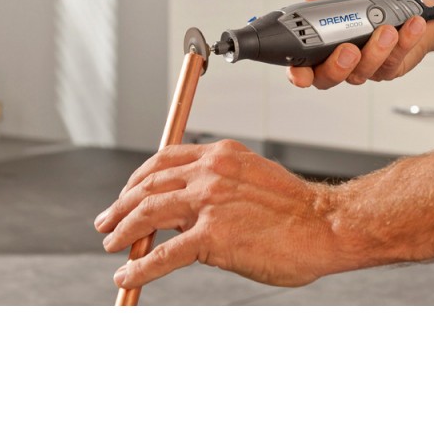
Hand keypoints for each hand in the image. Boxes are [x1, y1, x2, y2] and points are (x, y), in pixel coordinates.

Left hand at [94, 141, 340, 289]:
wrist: (326, 226)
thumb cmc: (299, 211)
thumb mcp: (254, 180)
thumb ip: (222, 186)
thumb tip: (190, 211)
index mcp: (222, 155)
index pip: (165, 159)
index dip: (138, 178)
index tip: (127, 193)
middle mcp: (211, 172)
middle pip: (149, 185)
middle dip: (121, 205)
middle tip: (106, 222)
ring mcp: (209, 203)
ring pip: (147, 214)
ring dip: (123, 231)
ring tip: (112, 245)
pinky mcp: (212, 237)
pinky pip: (162, 254)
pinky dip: (139, 268)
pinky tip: (128, 277)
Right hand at [287, 0, 433, 90]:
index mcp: (327, 31)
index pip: (303, 59)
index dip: (298, 71)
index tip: (301, 70)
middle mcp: (342, 52)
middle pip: (327, 77)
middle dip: (336, 66)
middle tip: (349, 49)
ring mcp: (366, 63)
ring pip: (361, 71)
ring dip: (375, 51)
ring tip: (388, 29)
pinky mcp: (390, 67)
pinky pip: (390, 63)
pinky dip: (402, 43)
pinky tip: (410, 26)